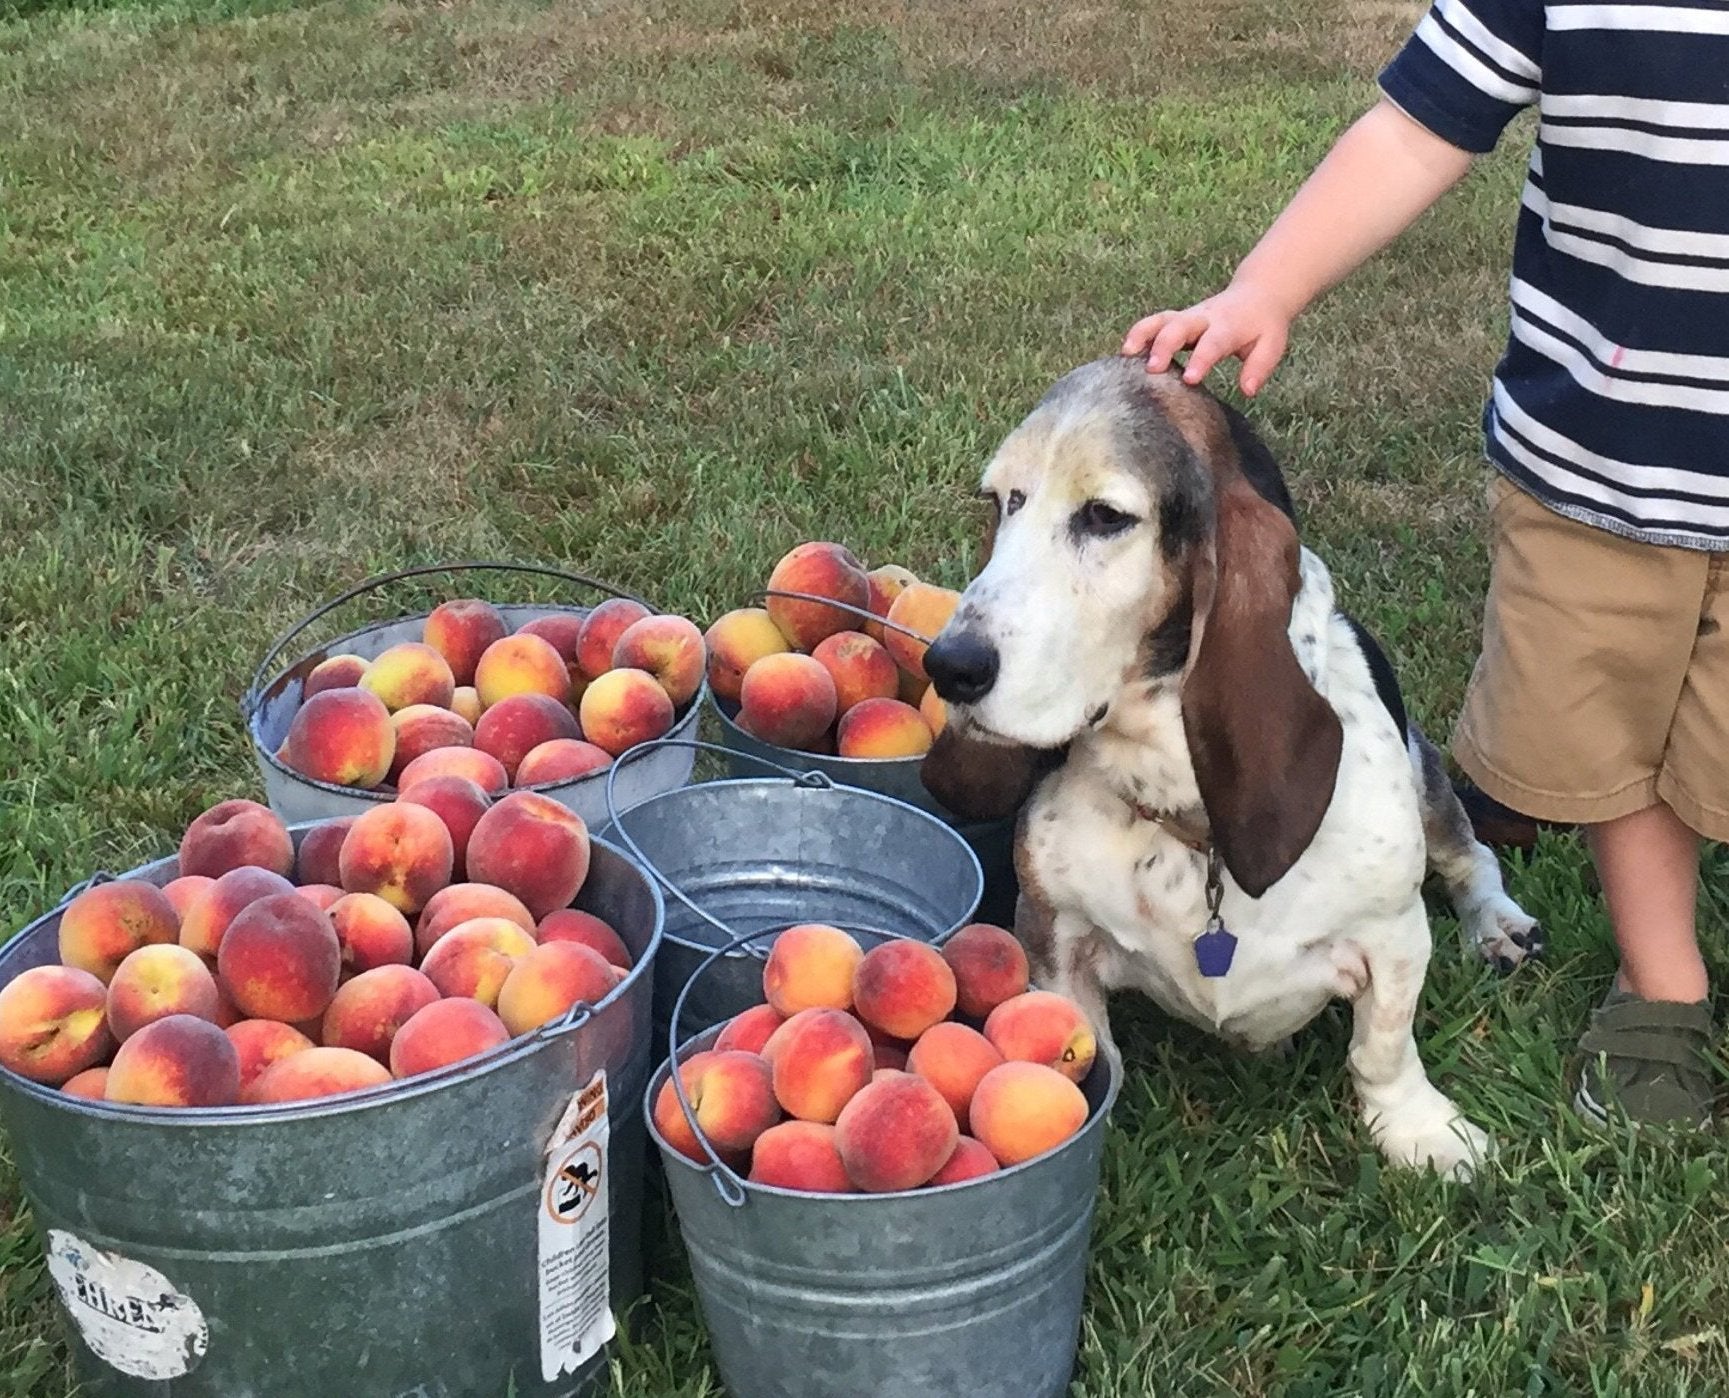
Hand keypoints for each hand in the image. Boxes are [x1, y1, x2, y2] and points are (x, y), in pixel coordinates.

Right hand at [1121, 283, 1292, 396]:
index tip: (1189, 379)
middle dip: (1163, 345)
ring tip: (1127, 353)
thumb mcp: (1272, 345)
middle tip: (1152, 368)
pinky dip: (1138, 335)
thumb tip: (1247, 390)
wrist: (1257, 294)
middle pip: (1179, 326)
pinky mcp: (1176, 319)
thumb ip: (1259, 367)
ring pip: (1160, 320)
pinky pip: (1154, 324)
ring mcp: (1188, 317)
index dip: (1201, 359)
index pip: (1213, 342)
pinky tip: (1125, 353)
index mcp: (1230, 326)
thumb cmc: (1263, 326)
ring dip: (1142, 334)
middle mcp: (1205, 318)